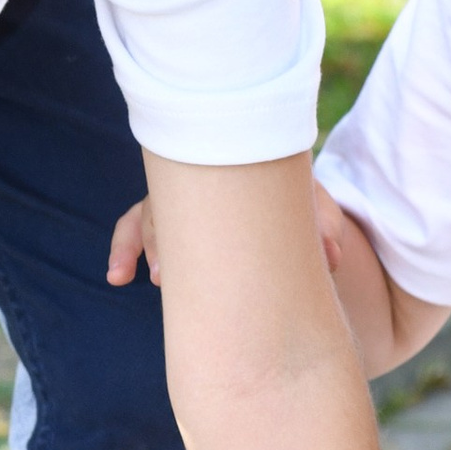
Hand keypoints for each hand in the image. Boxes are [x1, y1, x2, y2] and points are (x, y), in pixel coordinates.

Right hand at [110, 178, 355, 295]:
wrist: (288, 200)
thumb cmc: (302, 207)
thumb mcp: (320, 213)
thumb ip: (327, 231)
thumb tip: (334, 260)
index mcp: (235, 172)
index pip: (207, 180)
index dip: (196, 211)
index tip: (192, 245)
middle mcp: (201, 182)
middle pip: (168, 201)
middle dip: (160, 237)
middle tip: (162, 274)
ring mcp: (179, 200)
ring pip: (146, 213)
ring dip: (136, 244)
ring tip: (138, 277)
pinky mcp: (167, 218)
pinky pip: (134, 226)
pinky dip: (123, 248)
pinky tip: (116, 277)